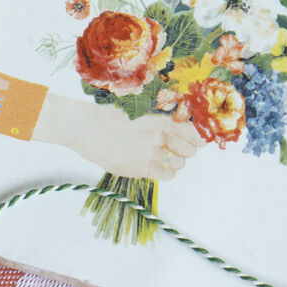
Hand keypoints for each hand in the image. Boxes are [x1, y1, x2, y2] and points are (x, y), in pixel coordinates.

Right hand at [32, 93, 204, 181]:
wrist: (87, 128)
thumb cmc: (112, 118)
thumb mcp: (141, 111)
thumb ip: (163, 120)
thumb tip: (185, 129)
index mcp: (160, 119)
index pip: (195, 133)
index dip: (199, 138)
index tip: (198, 140)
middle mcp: (158, 137)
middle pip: (190, 151)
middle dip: (186, 150)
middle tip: (177, 148)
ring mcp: (150, 154)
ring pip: (180, 164)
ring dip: (175, 161)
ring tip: (162, 155)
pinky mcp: (140, 169)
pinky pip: (167, 175)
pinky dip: (166, 171)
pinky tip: (156, 164)